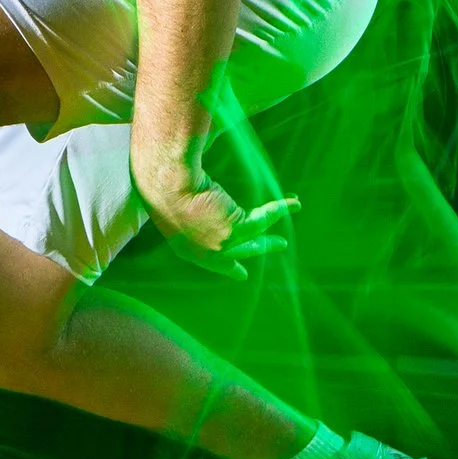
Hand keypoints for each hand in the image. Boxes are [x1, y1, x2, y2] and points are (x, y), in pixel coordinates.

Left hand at [138, 165, 297, 280]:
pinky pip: (263, 220)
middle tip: (280, 244)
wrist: (166, 184)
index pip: (213, 261)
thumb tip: (197, 192)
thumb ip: (189, 208)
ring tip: (292, 215)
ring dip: (274, 232)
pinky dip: (280, 210)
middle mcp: (204, 252)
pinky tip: (294, 203)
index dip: (229, 267)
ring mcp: (221, 243)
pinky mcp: (235, 230)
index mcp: (186, 247)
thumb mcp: (173, 205)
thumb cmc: (163, 186)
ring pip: (255, 237)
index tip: (241, 274)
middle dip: (260, 248)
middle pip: (241, 251)